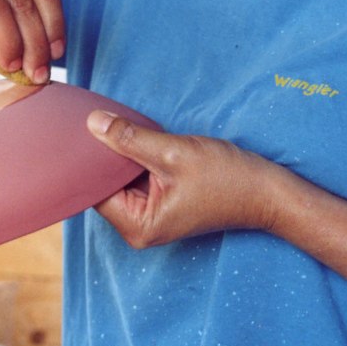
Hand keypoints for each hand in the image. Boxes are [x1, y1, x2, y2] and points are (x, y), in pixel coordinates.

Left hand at [87, 111, 282, 246]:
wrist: (267, 190)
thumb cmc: (226, 178)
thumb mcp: (173, 152)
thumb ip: (129, 138)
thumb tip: (92, 123)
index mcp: (137, 226)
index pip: (93, 189)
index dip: (87, 159)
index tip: (79, 130)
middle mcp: (139, 226)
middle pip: (105, 184)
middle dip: (104, 154)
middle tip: (97, 119)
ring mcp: (151, 215)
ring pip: (121, 178)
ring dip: (122, 153)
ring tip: (118, 124)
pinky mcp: (163, 202)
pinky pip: (137, 177)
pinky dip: (136, 157)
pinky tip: (138, 136)